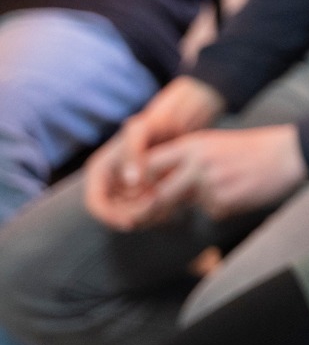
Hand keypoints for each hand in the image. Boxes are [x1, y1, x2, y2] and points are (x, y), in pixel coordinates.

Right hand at [83, 78, 229, 229]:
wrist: (176, 122)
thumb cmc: (155, 121)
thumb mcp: (140, 130)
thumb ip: (133, 152)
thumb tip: (131, 181)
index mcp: (99, 170)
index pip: (95, 204)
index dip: (109, 216)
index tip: (130, 222)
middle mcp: (109, 181)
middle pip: (114, 213)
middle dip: (132, 218)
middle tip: (156, 216)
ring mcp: (126, 187)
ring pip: (130, 214)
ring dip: (146, 217)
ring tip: (167, 208)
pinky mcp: (144, 190)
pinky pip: (146, 209)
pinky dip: (157, 211)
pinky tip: (174, 205)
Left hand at [140, 125, 306, 220]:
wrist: (289, 154)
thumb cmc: (252, 149)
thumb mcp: (215, 144)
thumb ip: (187, 159)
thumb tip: (160, 182)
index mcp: (192, 145)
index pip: (149, 166)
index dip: (138, 183)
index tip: (136, 194)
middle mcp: (197, 164)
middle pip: (159, 194)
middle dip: (148, 211)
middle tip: (137, 221)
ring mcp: (210, 183)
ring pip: (188, 205)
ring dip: (199, 203)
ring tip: (228, 186)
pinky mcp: (225, 200)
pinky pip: (212, 211)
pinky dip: (222, 206)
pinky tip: (241, 192)